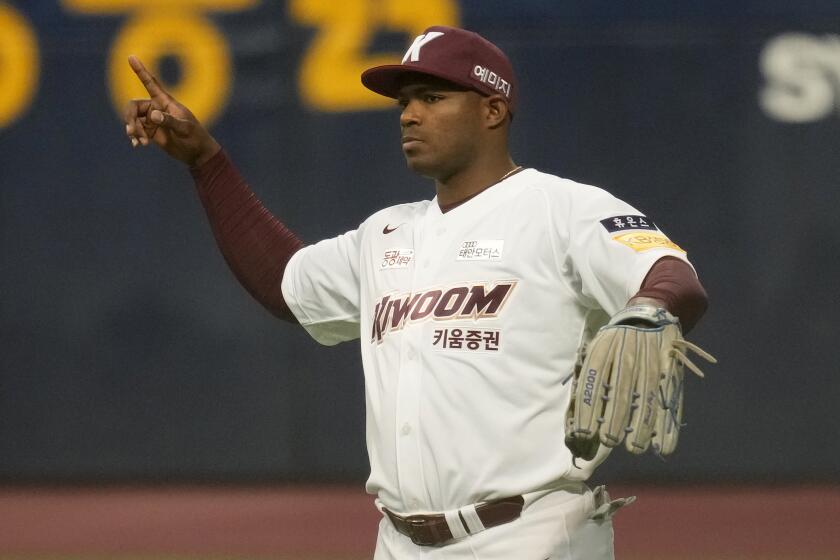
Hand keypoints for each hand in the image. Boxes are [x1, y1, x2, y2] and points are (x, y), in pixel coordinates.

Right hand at [124, 55, 220, 166]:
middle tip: (133, 132)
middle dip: (130, 118)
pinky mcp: (151, 132)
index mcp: (165, 102)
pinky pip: (136, 130)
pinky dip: (134, 137)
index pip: (151, 83)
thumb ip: (169, 121)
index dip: (141, 71)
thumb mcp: (184, 129)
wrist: (197, 154)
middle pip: (133, 106)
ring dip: (133, 130)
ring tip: (141, 142)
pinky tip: (137, 145)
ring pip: (133, 119)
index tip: (131, 57)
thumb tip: (152, 115)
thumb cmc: (195, 138)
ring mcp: (152, 120)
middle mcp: (156, 108)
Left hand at [565, 303, 715, 459]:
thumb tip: (577, 417)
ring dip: (640, 426)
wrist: (648, 316)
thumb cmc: (615, 342)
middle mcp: (627, 358)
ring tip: (634, 448)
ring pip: (645, 398)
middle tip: (609, 441)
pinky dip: (667, 426)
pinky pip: (669, 401)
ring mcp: (650, 364)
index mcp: (604, 352)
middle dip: (614, 419)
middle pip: (620, 392)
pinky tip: (663, 446)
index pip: (593, 383)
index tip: (583, 434)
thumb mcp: (597, 349)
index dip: (588, 409)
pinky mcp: (669, 372)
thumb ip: (589, 378)